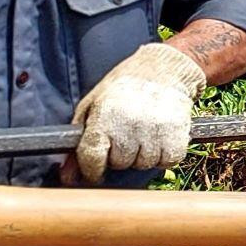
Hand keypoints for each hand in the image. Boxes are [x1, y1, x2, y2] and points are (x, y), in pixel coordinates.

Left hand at [70, 43, 207, 183]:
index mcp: (105, 115)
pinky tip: (159, 135)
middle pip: (120, 163)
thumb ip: (79, 142)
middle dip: (120, 154)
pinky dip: (163, 154)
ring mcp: (156, 130)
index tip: (96, 169)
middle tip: (125, 134)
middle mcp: (130, 123)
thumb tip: (68, 176)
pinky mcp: (178, 135)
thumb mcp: (93, 106)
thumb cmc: (124, 87)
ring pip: (144, 164)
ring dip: (142, 154)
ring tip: (144, 131)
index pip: (92, 157)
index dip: (92, 169)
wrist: (164, 69)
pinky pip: (166, 161)